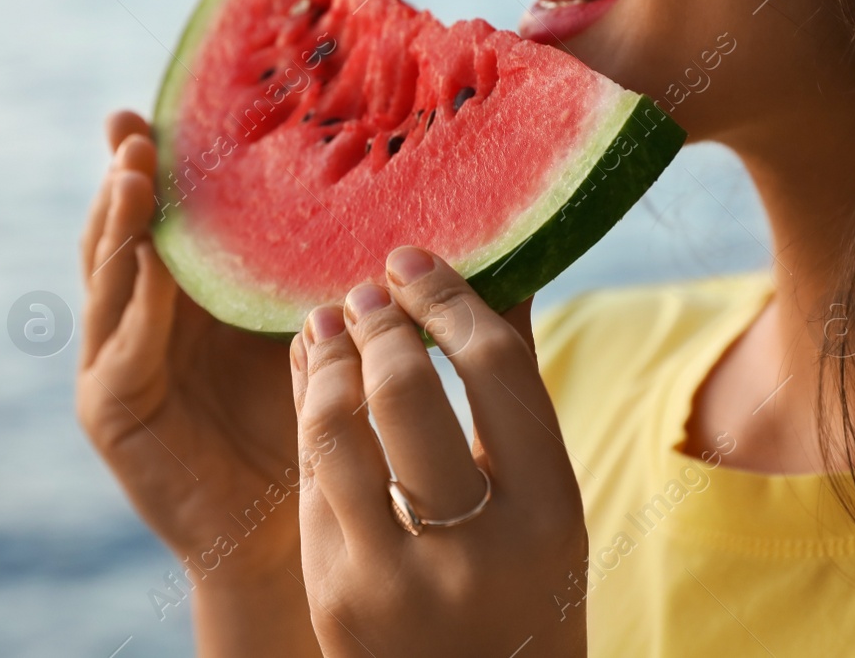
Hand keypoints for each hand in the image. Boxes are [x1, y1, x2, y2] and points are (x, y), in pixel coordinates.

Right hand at [77, 111, 318, 655]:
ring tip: (135, 171)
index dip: (164, 159)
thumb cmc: (332, 433)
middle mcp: (151, 316)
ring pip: (110, 277)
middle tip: (134, 124)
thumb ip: (368, 276)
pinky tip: (151, 263)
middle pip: (126, 230)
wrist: (300, 536)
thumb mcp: (340, 335)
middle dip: (127, 175)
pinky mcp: (113, 410)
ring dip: (119, 223)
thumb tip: (462, 209)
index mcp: (199, 292)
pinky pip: (119, 349)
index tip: (164, 104)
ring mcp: (122, 361)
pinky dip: (133, 305)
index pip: (172, 211)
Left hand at [290, 246, 587, 657]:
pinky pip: (310, 479)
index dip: (448, 301)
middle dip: (378, 323)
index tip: (414, 263)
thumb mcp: (546, 507)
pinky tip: (311, 374)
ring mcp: (392, 575)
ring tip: (326, 320)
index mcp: (547, 514)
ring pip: (336, 432)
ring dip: (324, 360)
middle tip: (366, 288)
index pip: (494, 371)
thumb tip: (500, 275)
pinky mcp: (332, 591)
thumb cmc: (524, 591)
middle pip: (407, 394)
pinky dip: (308, 414)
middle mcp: (472, 548)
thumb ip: (516, 397)